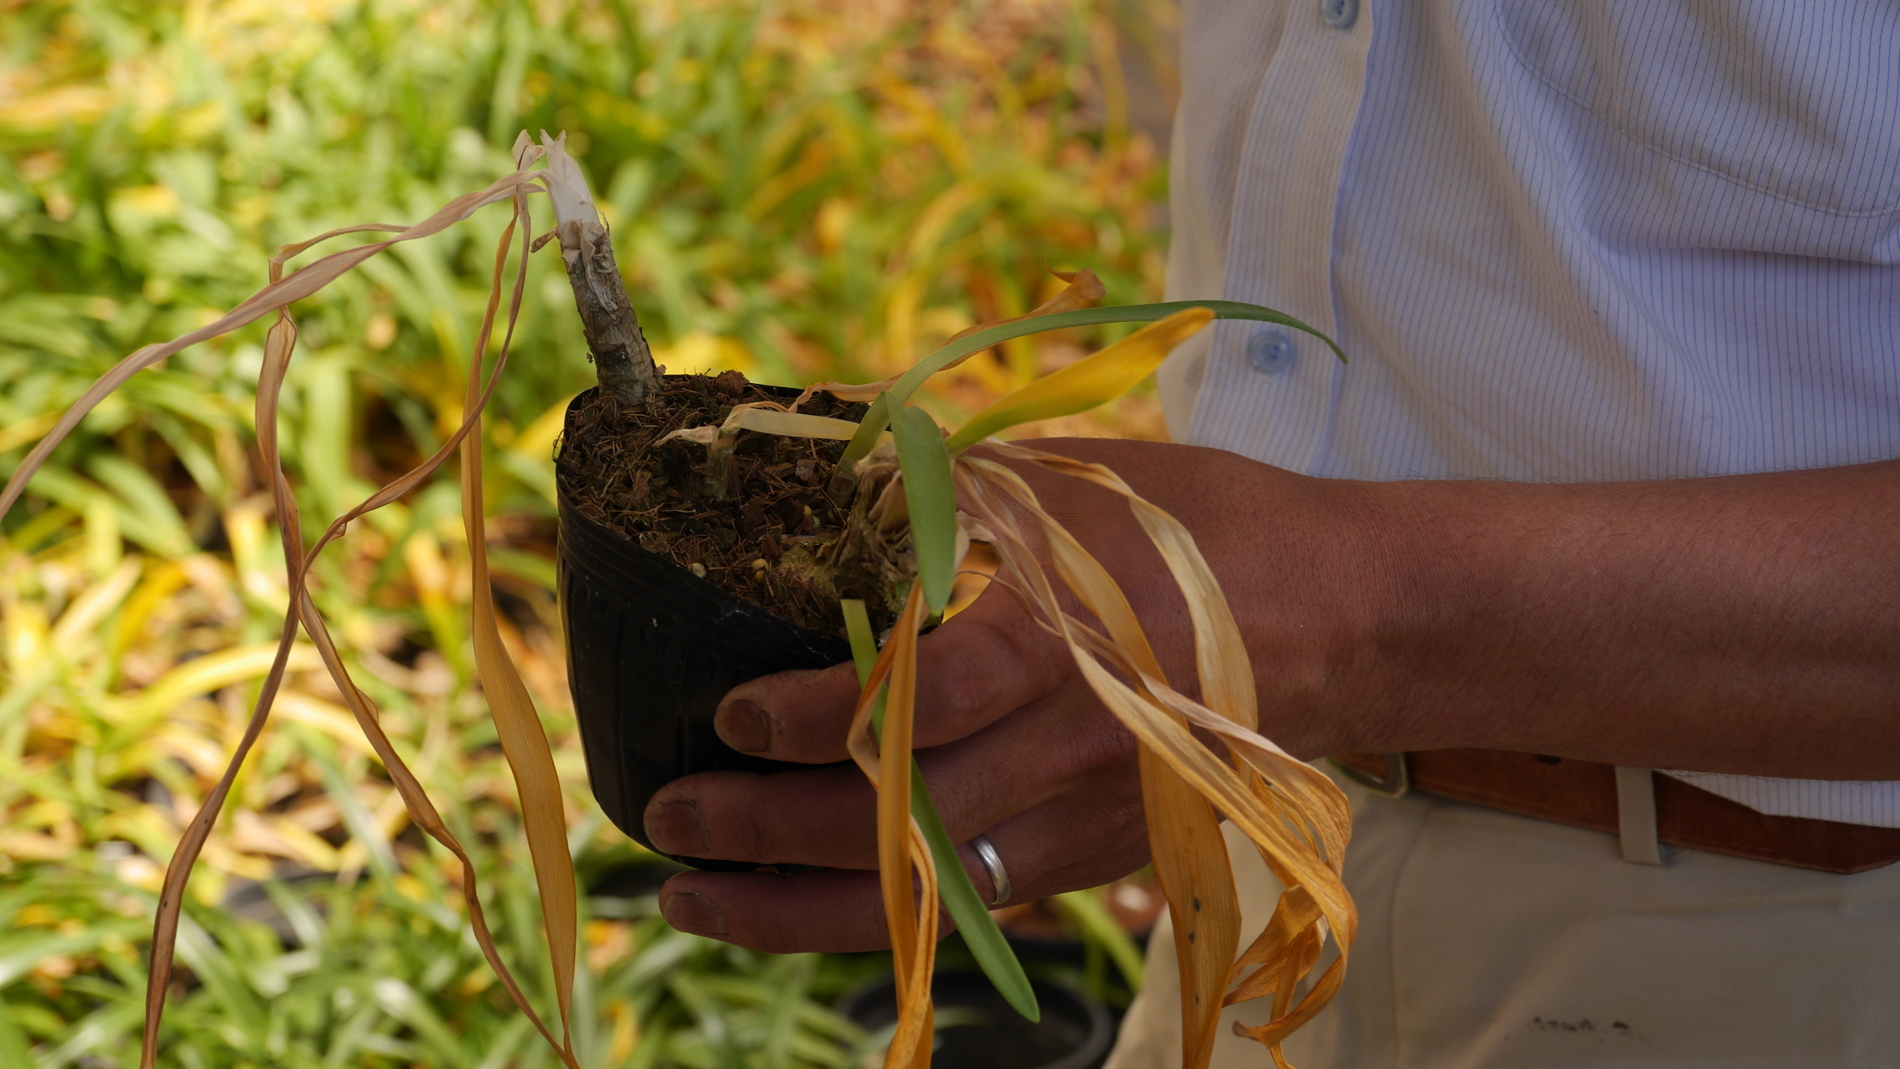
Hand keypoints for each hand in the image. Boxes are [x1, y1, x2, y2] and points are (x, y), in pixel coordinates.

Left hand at [644, 438, 1388, 952]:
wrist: (1349, 629)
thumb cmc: (1210, 535)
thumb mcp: (1082, 486)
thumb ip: (951, 485)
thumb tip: (817, 440)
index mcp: (1064, 644)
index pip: (924, 704)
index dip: (816, 721)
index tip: (727, 715)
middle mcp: (1068, 753)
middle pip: (899, 822)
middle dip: (767, 832)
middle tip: (664, 819)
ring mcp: (1083, 824)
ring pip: (922, 895)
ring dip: (793, 907)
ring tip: (689, 900)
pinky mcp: (1093, 861)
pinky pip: (964, 906)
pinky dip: (871, 918)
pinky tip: (790, 908)